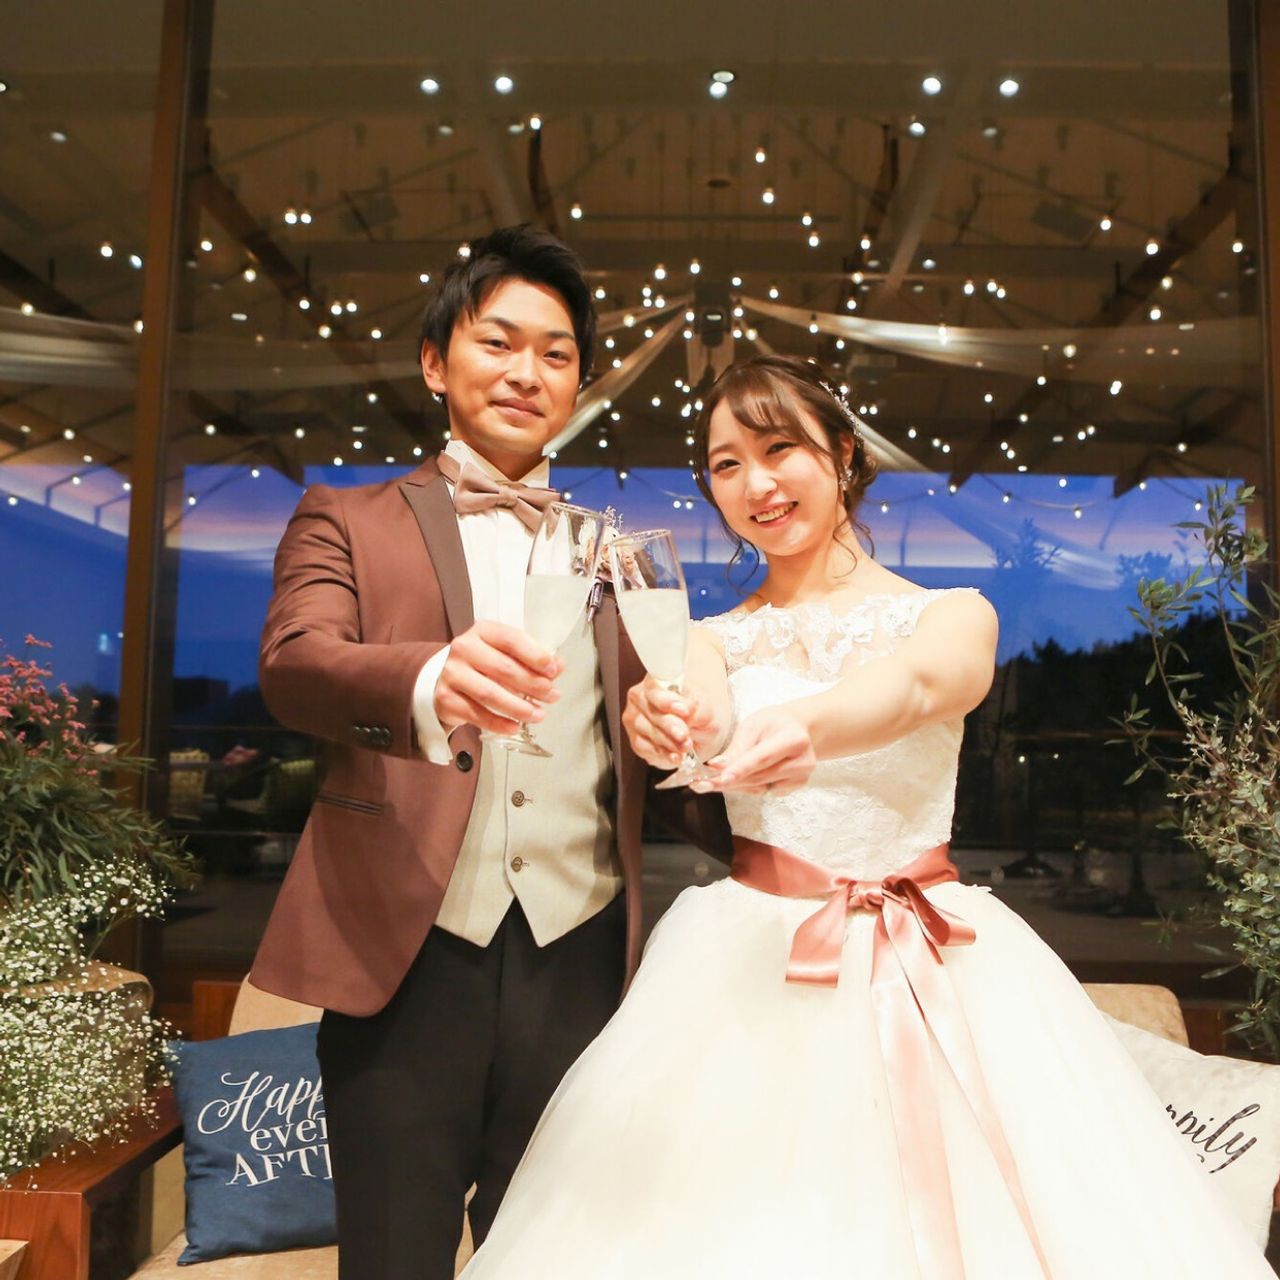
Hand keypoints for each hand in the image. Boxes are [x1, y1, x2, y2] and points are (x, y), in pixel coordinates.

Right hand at [434, 620, 563, 735]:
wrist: (445, 679)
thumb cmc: (482, 664)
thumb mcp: (506, 653)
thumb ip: (532, 658)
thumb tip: (559, 665)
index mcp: (483, 631)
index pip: (512, 639)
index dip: (535, 655)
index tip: (553, 670)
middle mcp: (464, 648)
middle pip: (504, 668)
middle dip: (533, 685)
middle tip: (552, 696)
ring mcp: (452, 673)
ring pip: (490, 694)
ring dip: (519, 707)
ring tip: (539, 714)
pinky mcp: (445, 698)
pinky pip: (477, 714)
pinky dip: (499, 723)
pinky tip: (515, 726)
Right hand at [623, 676, 723, 768]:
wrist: (700, 732)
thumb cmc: (699, 714)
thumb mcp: (706, 710)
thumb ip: (696, 709)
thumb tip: (686, 711)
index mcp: (657, 680)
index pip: (654, 687)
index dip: (665, 699)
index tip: (682, 710)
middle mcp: (640, 697)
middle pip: (650, 710)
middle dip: (669, 725)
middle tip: (684, 735)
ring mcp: (635, 719)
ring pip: (647, 730)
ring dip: (667, 742)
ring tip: (685, 747)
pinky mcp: (636, 740)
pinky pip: (645, 748)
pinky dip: (662, 754)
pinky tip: (676, 756)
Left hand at [694, 705, 816, 794]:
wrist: (798, 729)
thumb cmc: (773, 723)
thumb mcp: (753, 725)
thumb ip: (737, 748)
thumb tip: (716, 767)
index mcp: (794, 740)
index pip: (762, 758)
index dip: (739, 770)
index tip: (719, 778)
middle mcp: (802, 762)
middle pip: (758, 776)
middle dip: (727, 781)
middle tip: (700, 783)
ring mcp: (800, 778)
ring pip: (758, 788)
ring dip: (732, 786)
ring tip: (707, 783)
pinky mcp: (795, 788)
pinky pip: (763, 792)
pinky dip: (744, 788)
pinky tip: (731, 782)